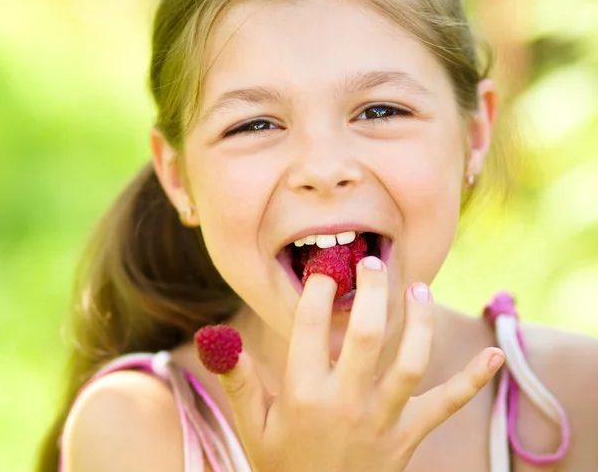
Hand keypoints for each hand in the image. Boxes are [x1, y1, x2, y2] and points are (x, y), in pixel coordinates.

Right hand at [215, 258, 503, 471]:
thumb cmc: (281, 464)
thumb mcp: (252, 427)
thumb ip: (237, 380)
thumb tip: (217, 337)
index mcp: (303, 394)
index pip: (311, 327)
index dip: (319, 290)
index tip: (325, 267)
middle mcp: (345, 402)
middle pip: (367, 334)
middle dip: (372, 291)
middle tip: (374, 262)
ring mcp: (381, 420)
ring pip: (410, 362)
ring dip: (419, 322)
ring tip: (420, 289)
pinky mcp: (407, 438)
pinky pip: (444, 406)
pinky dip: (472, 380)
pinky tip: (495, 355)